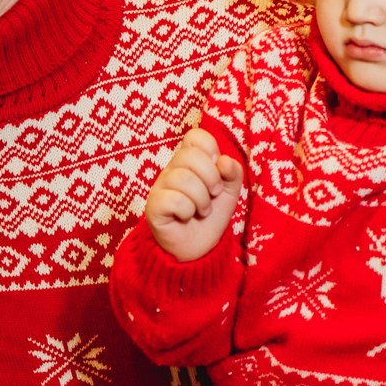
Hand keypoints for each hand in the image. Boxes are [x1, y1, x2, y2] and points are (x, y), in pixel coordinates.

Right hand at [145, 129, 242, 261]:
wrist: (198, 248)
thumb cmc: (210, 216)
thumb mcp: (230, 192)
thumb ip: (233, 172)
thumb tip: (224, 161)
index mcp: (189, 161)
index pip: (195, 137)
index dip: (211, 150)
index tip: (217, 170)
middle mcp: (171, 169)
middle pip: (190, 155)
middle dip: (210, 178)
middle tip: (213, 194)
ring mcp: (160, 187)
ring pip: (183, 179)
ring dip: (201, 199)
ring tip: (202, 210)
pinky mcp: (153, 207)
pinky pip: (174, 200)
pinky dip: (187, 211)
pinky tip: (186, 217)